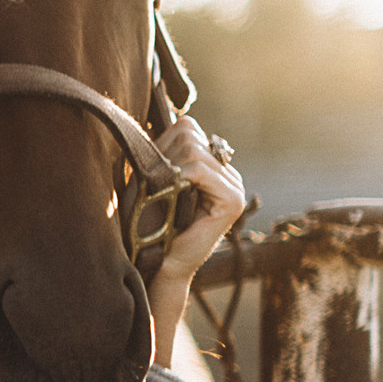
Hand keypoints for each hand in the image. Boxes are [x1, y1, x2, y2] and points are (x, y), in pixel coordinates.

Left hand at [145, 116, 246, 365]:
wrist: (157, 262)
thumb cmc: (148, 223)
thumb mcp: (151, 178)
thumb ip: (162, 150)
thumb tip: (167, 119)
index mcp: (211, 163)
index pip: (187, 127)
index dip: (161, 145)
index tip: (152, 174)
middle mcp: (227, 171)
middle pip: (189, 135)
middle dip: (163, 158)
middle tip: (156, 190)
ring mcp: (234, 185)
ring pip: (193, 151)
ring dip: (168, 172)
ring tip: (164, 197)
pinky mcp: (232, 200)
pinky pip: (201, 170)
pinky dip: (179, 180)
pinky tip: (175, 198)